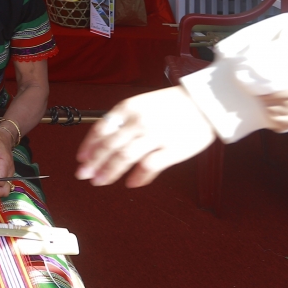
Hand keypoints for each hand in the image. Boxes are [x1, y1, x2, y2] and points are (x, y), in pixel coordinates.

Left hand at [75, 86, 216, 187]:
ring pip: (124, 157)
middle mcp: (138, 121)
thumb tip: (105, 143)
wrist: (206, 103)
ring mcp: (155, 136)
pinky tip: (131, 184)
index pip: (101, 129)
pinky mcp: (172, 150)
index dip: (89, 146)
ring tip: (100, 181)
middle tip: (83, 175)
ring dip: (109, 171)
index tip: (81, 159)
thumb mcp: (142, 103)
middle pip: (108, 146)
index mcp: (129, 108)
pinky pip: (148, 166)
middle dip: (93, 163)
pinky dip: (138, 177)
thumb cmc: (173, 104)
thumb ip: (124, 121)